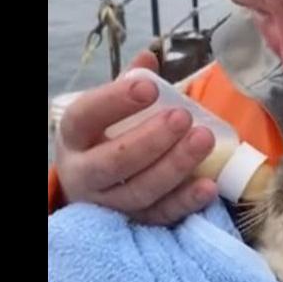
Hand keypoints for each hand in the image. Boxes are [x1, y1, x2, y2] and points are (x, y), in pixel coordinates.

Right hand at [54, 51, 219, 224]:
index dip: (115, 101)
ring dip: (174, 166)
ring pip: (139, 191)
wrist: (91, 187)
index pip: (85, 116)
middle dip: (151, 140)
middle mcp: (83, 173)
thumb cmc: (103, 138)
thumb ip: (128, 84)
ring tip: (204, 140)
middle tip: (184, 117)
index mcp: (74, 136)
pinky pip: (159, 216)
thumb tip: (149, 57)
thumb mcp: (106, 111)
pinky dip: (184, 202)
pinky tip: (209, 186)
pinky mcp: (131, 224)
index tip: (149, 87)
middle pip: (114, 161)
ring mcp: (106, 204)